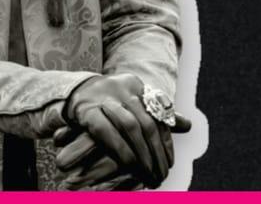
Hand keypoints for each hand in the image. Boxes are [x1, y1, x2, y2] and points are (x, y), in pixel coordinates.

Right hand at [59, 74, 188, 186]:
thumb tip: (188, 125)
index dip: (166, 142)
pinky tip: (129, 166)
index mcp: (136, 85)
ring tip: (148, 174)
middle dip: (157, 152)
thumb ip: (158, 113)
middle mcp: (122, 88)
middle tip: (161, 175)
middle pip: (147, 123)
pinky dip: (121, 151)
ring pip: (131, 127)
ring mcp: (104, 98)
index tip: (170, 163)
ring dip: (142, 154)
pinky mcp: (88, 111)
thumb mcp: (133, 103)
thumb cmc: (108, 102)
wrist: (71, 93)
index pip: (158, 116)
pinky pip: (108, 133)